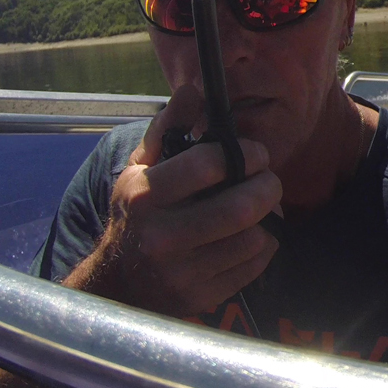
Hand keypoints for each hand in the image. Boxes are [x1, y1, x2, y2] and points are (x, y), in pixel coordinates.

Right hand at [67, 85, 281, 316]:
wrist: (118, 282)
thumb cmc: (136, 214)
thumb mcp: (140, 167)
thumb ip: (169, 127)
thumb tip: (194, 90)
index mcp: (144, 196)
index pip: (210, 165)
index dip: (245, 153)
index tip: (254, 153)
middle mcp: (161, 236)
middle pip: (241, 207)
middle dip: (268, 186)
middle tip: (268, 179)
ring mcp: (181, 272)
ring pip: (254, 237)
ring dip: (269, 217)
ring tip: (261, 207)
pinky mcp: (201, 297)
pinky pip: (255, 264)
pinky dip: (264, 244)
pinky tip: (251, 234)